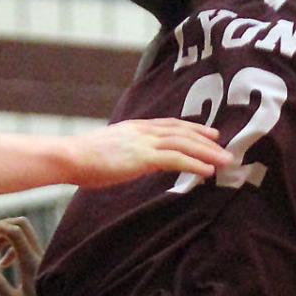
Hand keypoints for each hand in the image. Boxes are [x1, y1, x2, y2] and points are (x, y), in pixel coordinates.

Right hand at [0, 217, 44, 295]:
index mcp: (31, 262)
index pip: (15, 233)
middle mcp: (39, 254)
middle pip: (21, 225)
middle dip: (1, 226)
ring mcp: (43, 256)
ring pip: (23, 234)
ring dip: (4, 238)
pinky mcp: (43, 261)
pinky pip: (27, 244)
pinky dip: (12, 247)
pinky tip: (3, 264)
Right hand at [65, 119, 231, 188]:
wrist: (70, 156)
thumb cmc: (82, 158)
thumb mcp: (108, 150)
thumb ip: (123, 152)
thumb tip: (127, 161)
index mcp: (135, 127)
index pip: (170, 124)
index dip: (192, 128)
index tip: (209, 133)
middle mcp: (143, 131)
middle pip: (182, 132)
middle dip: (207, 140)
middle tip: (226, 149)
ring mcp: (144, 142)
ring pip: (185, 144)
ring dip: (208, 152)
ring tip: (225, 161)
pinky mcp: (143, 157)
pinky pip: (176, 159)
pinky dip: (195, 164)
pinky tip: (208, 171)